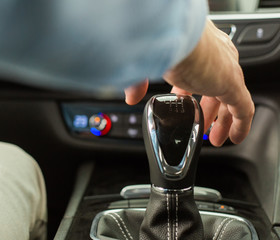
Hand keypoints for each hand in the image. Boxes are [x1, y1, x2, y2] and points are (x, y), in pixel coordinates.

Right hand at [124, 19, 253, 146]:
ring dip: (223, 120)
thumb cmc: (161, 43)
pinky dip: (240, 125)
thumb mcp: (148, 66)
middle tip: (201, 124)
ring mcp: (226, 71)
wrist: (173, 34)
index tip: (184, 105)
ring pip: (230, 100)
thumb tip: (131, 96)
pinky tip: (235, 138)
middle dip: (208, 109)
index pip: (197, 73)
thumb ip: (139, 81)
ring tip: (215, 137)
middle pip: (216, 89)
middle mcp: (215, 58)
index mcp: (197, 50)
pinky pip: (243, 110)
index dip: (190, 92)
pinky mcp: (233, 84)